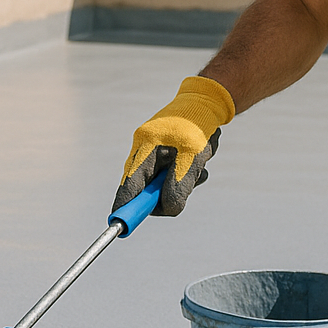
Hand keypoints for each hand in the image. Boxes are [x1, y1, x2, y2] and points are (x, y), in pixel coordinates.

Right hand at [114, 76, 235, 216]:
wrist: (209, 103)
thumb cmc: (199, 127)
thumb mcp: (192, 158)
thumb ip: (179, 186)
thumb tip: (168, 209)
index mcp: (144, 146)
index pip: (129, 183)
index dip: (124, 205)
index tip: (118, 224)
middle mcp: (144, 149)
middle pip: (144, 187)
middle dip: (164, 194)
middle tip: (184, 191)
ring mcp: (153, 152)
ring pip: (162, 184)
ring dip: (182, 183)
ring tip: (199, 167)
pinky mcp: (164, 154)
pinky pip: (172, 176)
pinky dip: (187, 176)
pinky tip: (200, 163)